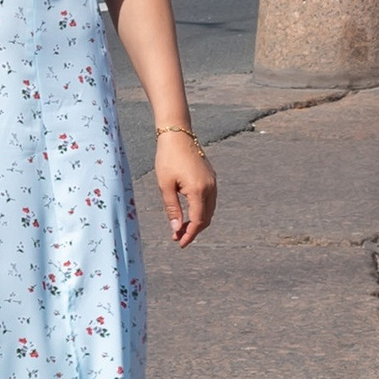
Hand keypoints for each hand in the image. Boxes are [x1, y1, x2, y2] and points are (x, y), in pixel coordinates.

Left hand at [153, 129, 216, 247]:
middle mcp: (210, 187)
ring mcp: (212, 181)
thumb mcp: (165, 186)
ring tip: (180, 227)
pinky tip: (188, 212)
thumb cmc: (168, 159)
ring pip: (209, 209)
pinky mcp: (211, 177)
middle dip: (193, 230)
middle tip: (177, 237)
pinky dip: (201, 210)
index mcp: (199, 190)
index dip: (189, 235)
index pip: (197, 221)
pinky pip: (210, 200)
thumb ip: (172, 209)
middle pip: (206, 218)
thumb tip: (176, 228)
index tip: (179, 243)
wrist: (178, 134)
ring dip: (197, 221)